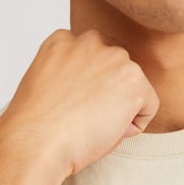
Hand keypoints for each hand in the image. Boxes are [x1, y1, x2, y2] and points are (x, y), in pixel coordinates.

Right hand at [0, 29, 159, 179]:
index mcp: (63, 40)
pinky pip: (149, 108)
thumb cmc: (37, 128)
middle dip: (107, 97)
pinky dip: (133, 126)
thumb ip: (74, 76)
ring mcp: (114, 57)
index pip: (93, 63)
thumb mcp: (48, 87)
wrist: (34, 143)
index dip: (86, 93)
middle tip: (80, 119)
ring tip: (90, 124)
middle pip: (115, 73)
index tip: (69, 108)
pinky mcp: (133, 79)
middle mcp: (90, 41)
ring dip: (120, 110)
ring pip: (133, 89)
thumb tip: (104, 91)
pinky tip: (105, 130)